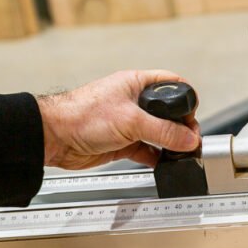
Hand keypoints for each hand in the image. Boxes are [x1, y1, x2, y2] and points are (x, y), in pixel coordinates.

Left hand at [38, 70, 200, 169]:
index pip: (172, 84)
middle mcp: (135, 102)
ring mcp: (129, 123)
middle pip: (169, 113)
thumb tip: (188, 139)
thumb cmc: (81, 116)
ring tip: (179, 154)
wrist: (55, 138)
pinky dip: (157, 158)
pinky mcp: (123, 142)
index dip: (186, 100)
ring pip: (160, 134)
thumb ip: (163, 131)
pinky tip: (162, 163)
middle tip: (189, 141)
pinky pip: (148, 151)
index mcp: (136, 84)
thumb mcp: (131, 121)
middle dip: (181, 128)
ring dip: (170, 145)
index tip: (192, 119)